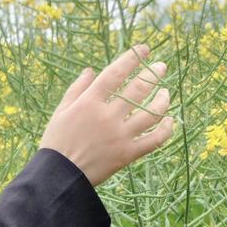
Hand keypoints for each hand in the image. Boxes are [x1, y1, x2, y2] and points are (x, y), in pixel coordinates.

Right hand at [39, 41, 175, 187]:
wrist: (60, 177)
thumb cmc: (57, 143)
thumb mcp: (61, 112)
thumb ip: (77, 89)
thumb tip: (91, 70)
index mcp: (89, 103)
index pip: (115, 73)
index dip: (131, 58)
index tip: (143, 49)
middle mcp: (107, 116)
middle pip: (138, 89)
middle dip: (153, 74)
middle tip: (161, 67)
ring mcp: (119, 136)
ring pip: (151, 113)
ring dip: (162, 100)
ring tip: (165, 93)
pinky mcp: (127, 154)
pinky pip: (154, 140)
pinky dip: (166, 129)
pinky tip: (169, 120)